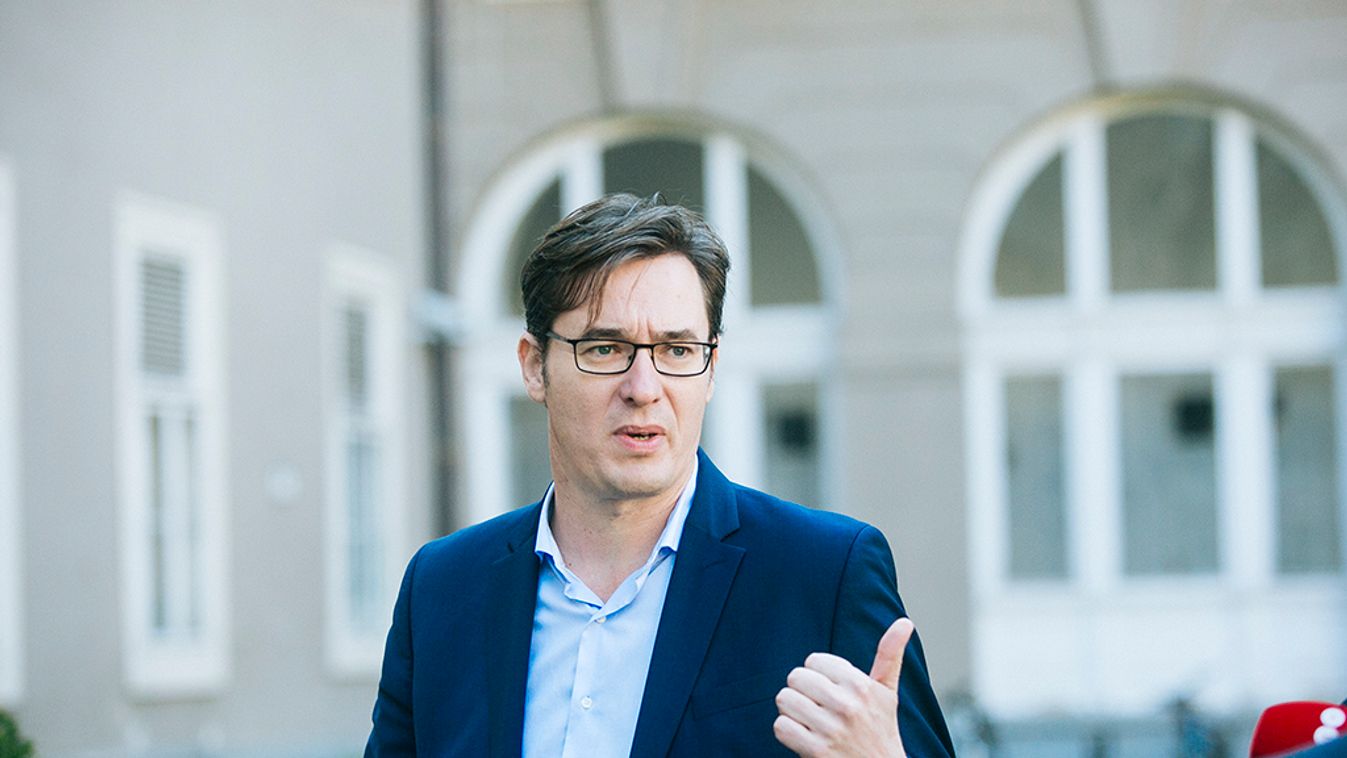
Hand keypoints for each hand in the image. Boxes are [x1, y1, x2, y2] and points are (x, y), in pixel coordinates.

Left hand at [773, 617, 912, 757]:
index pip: (814, 661)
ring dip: (793, 712)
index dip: (819, 675)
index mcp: (861, 685)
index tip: (832, 691)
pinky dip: (787, 732)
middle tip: (818, 707)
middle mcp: (847, 705)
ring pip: (785, 700)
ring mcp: (831, 729)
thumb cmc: (880, 729)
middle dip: (802, 692)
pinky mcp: (816, 751)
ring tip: (811, 722)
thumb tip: (905, 621)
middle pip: (795, 677)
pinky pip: (780, 726)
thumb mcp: (887, 692)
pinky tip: (804, 737)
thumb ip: (890, 655)